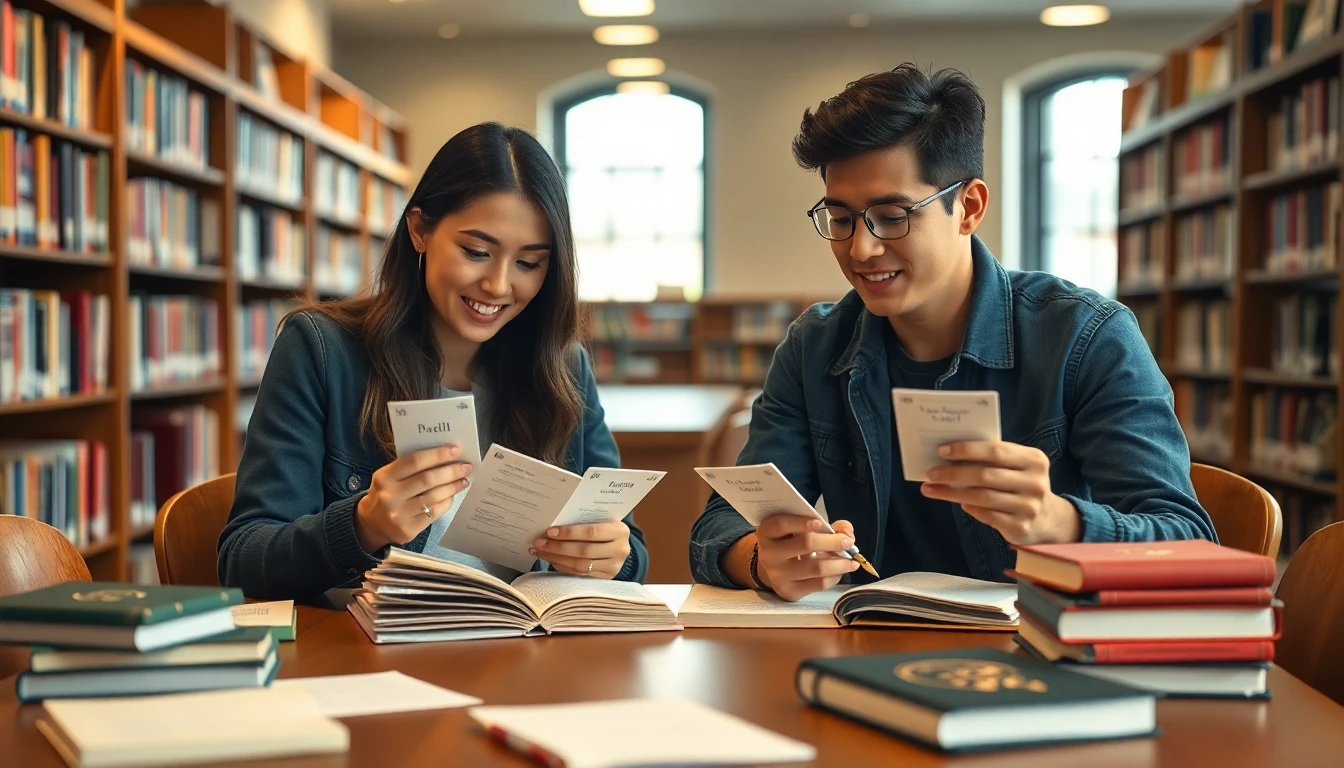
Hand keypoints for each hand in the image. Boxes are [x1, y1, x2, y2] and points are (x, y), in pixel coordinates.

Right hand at [354, 445, 472, 552]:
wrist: (371, 524)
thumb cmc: (386, 493)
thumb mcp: (389, 476)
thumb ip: (411, 467)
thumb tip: (445, 457)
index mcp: (385, 477)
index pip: (415, 461)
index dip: (438, 455)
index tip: (456, 450)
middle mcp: (391, 496)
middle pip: (428, 479)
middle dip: (451, 471)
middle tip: (466, 466)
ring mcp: (400, 515)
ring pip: (434, 497)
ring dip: (453, 487)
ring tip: (463, 480)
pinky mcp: (409, 530)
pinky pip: (435, 513)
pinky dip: (447, 502)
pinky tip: (452, 495)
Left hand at [530, 522, 631, 578]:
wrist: (619, 545)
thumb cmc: (605, 527)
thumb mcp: (601, 520)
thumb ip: (583, 522)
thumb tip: (552, 527)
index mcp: (620, 531)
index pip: (591, 532)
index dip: (569, 533)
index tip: (549, 532)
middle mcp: (620, 550)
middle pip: (584, 551)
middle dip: (558, 547)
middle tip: (539, 543)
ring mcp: (614, 567)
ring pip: (579, 565)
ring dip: (556, 558)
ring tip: (540, 551)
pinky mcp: (605, 578)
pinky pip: (579, 574)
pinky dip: (562, 567)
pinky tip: (551, 559)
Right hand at [754, 515, 858, 601]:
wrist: (774, 568)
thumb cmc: (789, 541)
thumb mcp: (799, 526)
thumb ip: (823, 524)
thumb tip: (846, 531)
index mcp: (767, 532)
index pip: (782, 524)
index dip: (802, 522)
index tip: (821, 522)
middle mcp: (769, 554)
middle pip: (806, 544)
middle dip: (833, 541)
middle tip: (849, 541)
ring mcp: (778, 575)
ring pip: (816, 567)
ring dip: (840, 563)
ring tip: (852, 561)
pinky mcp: (789, 591)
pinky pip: (819, 584)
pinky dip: (835, 576)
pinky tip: (840, 570)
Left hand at [920, 440, 1080, 544]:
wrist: (1047, 519)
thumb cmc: (1020, 484)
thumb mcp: (1016, 467)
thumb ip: (992, 459)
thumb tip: (949, 455)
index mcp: (1034, 459)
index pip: (995, 451)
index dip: (966, 450)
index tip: (941, 451)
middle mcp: (1035, 482)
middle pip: (985, 475)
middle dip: (953, 473)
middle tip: (930, 473)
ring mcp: (1029, 506)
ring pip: (981, 497)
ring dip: (952, 492)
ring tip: (931, 488)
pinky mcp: (1020, 527)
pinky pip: (986, 515)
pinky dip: (969, 507)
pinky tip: (958, 502)